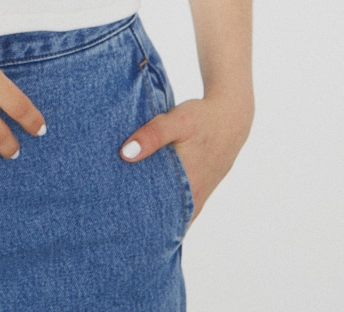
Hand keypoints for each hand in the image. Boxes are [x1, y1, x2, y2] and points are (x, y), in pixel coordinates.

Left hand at [119, 94, 253, 220]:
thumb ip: (153, 136)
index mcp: (187, 188)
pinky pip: (178, 206)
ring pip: (171, 214)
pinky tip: (147, 199)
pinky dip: (163, 205)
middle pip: (162, 220)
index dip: (136, 224)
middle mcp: (193, 198)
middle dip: (139, 221)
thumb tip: (125, 154)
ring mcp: (197, 197)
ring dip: (152, 214)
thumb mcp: (177, 121)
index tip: (114, 223)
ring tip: (124, 212)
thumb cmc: (203, 119)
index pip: (159, 220)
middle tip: (112, 218)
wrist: (231, 119)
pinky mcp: (198, 190)